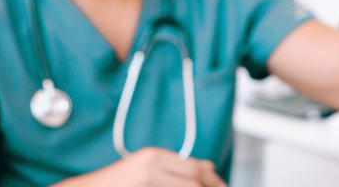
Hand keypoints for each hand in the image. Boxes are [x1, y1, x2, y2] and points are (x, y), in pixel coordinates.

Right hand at [52, 147, 225, 186]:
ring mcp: (147, 181)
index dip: (215, 180)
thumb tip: (209, 168)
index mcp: (155, 156)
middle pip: (197, 179)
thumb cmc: (115, 183)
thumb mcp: (146, 167)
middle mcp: (152, 166)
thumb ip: (174, 167)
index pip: (197, 167)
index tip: (223, 186)